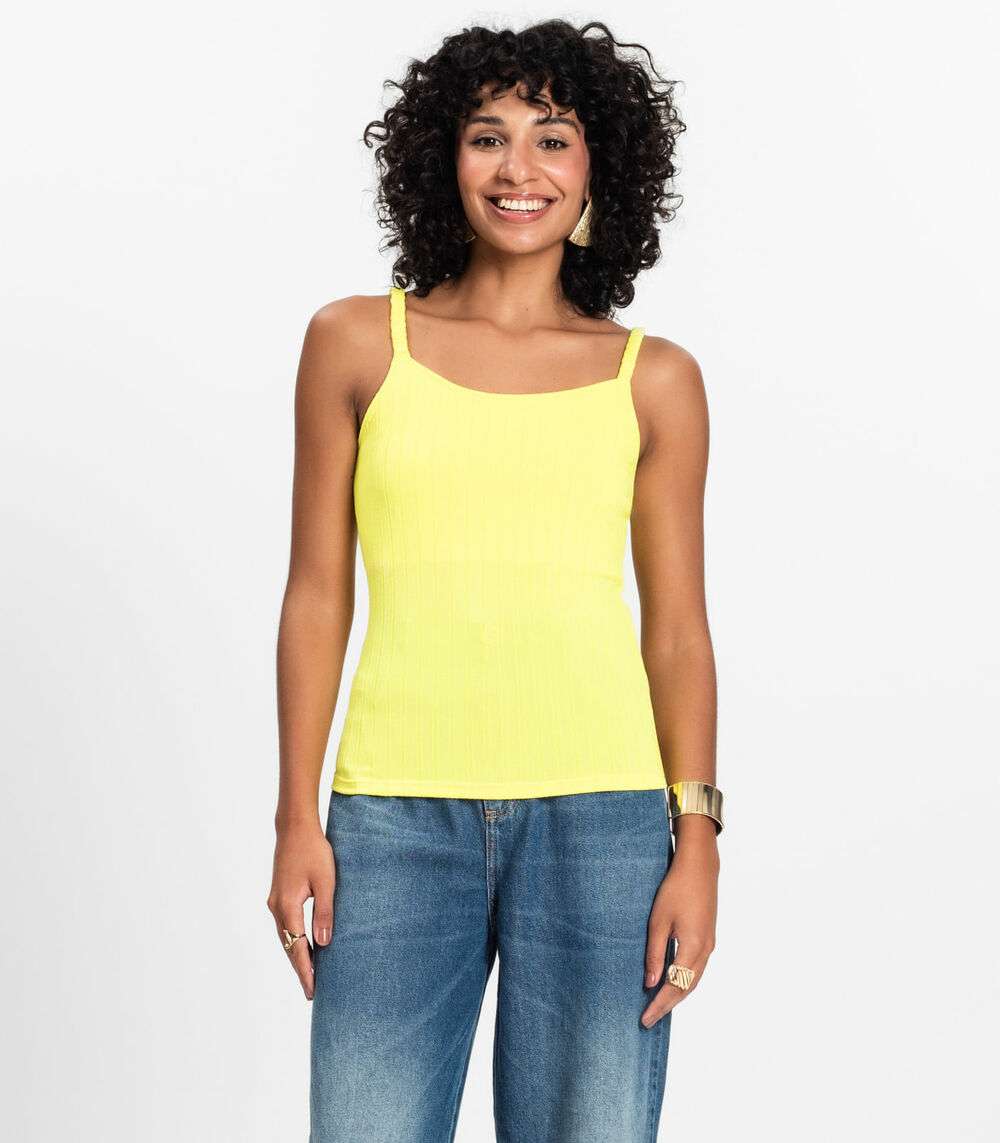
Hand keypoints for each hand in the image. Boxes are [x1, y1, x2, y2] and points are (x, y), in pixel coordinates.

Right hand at [266, 820, 335, 999]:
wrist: (295, 827)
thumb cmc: (314, 850)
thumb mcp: (326, 881)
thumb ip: (324, 912)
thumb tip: (324, 944)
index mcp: (287, 906)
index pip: (296, 948)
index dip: (305, 971)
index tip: (312, 991)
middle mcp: (276, 907)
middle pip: (287, 946)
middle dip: (300, 969)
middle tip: (312, 992)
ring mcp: (275, 902)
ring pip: (285, 937)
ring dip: (297, 955)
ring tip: (310, 974)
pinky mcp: (278, 895)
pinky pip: (286, 925)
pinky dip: (294, 940)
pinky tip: (304, 946)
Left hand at [641, 829, 718, 1026]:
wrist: (699, 867)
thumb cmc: (676, 889)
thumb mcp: (658, 921)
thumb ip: (655, 954)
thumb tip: (650, 984)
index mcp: (693, 947)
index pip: (674, 987)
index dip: (659, 1005)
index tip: (645, 1019)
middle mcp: (705, 951)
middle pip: (686, 988)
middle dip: (668, 1005)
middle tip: (649, 1019)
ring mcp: (709, 945)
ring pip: (693, 980)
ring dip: (677, 995)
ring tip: (658, 1006)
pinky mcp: (708, 938)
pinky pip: (696, 969)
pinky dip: (684, 981)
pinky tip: (671, 982)